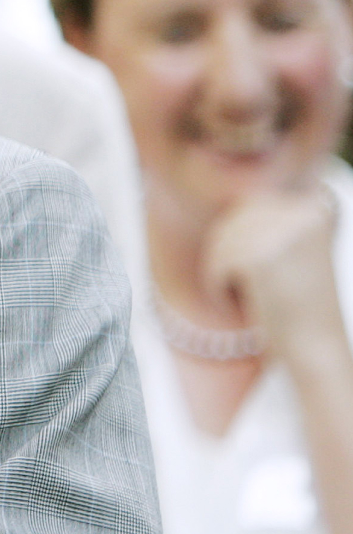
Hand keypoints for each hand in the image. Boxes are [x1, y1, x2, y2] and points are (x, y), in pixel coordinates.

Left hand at [206, 181, 343, 359]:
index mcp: (318, 201)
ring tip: (259, 295)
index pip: (251, 203)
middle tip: (263, 287)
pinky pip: (214, 263)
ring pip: (219, 240)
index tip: (276, 270)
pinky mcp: (260, 256)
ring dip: (224, 272)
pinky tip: (248, 305)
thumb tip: (230, 183)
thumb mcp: (291, 243)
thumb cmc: (298, 300)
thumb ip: (267, 212)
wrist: (317, 351)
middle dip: (233, 255)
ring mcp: (283, 231)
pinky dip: (219, 288)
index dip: (249, 242)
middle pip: (232, 217)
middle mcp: (305, 209)